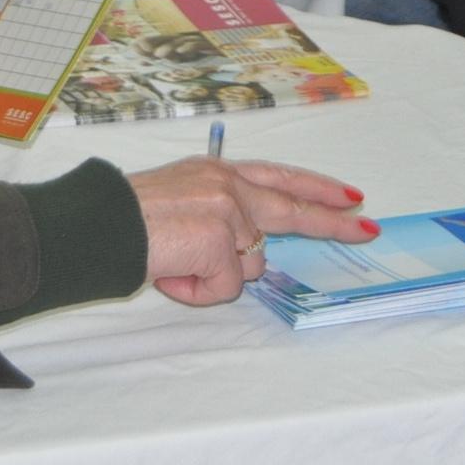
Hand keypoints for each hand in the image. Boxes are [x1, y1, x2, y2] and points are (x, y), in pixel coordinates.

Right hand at [128, 157, 374, 305]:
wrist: (96, 225)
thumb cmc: (123, 221)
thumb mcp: (179, 200)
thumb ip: (217, 215)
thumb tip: (243, 256)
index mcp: (216, 172)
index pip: (278, 177)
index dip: (314, 188)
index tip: (348, 196)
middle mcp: (227, 185)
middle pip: (292, 208)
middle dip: (332, 222)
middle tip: (368, 229)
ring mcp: (227, 211)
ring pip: (248, 267)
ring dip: (211, 278)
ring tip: (171, 264)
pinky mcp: (220, 241)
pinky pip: (223, 288)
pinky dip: (194, 292)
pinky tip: (169, 274)